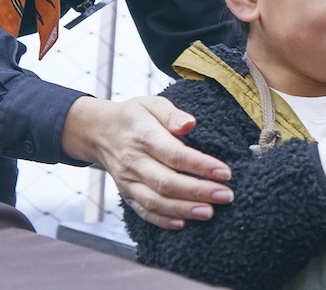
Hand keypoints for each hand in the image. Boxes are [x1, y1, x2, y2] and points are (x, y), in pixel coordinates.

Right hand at [61, 96, 233, 229]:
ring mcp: (128, 181)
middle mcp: (133, 161)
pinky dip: (163, 220)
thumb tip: (190, 124)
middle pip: (166, 182)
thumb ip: (172, 114)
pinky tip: (183, 223)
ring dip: (184, 209)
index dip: (200, 165)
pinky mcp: (126, 194)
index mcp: (142, 135)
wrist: (100, 132)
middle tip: (225, 195)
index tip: (225, 172)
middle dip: (198, 191)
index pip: (174, 154)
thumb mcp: (152, 104)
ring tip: (209, 212)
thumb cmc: (134, 117)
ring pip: (155, 201)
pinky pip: (143, 212)